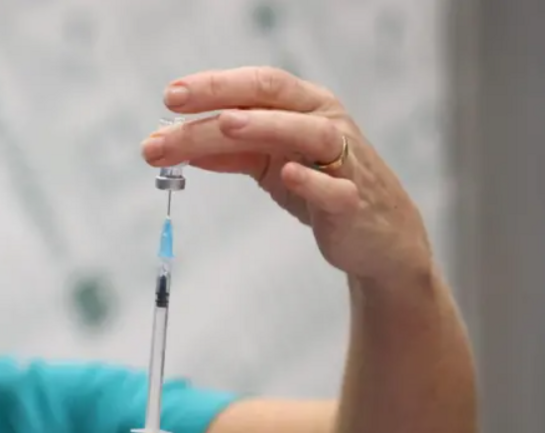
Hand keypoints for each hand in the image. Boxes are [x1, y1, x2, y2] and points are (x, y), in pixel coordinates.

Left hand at [141, 66, 433, 286]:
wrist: (373, 236)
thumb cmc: (319, 188)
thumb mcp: (267, 165)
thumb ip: (228, 152)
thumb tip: (170, 143)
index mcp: (303, 107)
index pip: (256, 85)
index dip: (214, 85)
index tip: (170, 95)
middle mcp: (325, 123)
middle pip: (273, 97)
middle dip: (222, 95)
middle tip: (175, 103)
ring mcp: (344, 160)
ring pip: (308, 132)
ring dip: (266, 125)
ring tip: (225, 124)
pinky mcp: (353, 202)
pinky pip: (335, 187)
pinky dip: (312, 180)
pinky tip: (288, 175)